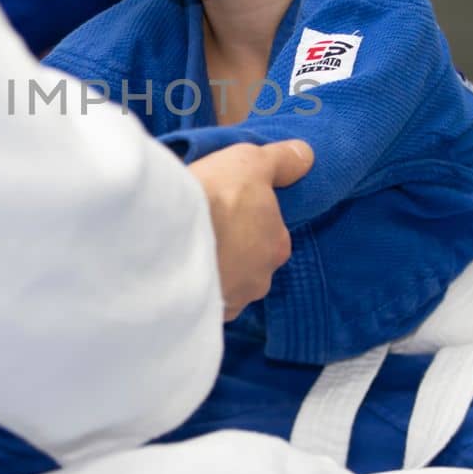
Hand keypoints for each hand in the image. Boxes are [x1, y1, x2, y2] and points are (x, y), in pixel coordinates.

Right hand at [187, 140, 313, 319]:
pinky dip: (192, 293)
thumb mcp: (250, 162)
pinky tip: (174, 277)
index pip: (270, 233)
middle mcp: (260, 280)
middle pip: (249, 263)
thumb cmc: (214, 197)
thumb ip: (281, 160)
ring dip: (212, 272)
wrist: (166, 238)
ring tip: (184, 253)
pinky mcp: (202, 318)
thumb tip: (306, 155)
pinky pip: (201, 305)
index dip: (249, 220)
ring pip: (225, 285)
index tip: (226, 209)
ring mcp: (231, 302)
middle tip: (203, 230)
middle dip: (232, 250)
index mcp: (277, 245)